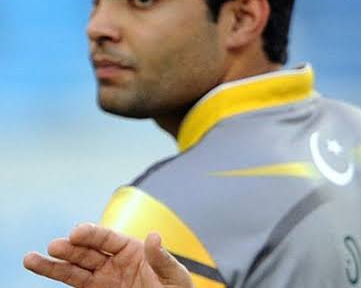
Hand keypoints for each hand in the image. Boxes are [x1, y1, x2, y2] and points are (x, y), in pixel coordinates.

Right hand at [23, 223, 193, 287]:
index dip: (92, 234)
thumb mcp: (174, 274)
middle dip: (71, 248)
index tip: (76, 231)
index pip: (108, 238)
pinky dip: (59, 276)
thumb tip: (154, 235)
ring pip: (75, 269)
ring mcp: (103, 278)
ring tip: (31, 259)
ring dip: (54, 265)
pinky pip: (76, 285)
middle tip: (54, 246)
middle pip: (87, 252)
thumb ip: (163, 258)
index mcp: (133, 249)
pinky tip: (43, 270)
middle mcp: (114, 261)